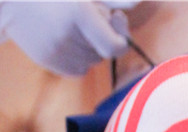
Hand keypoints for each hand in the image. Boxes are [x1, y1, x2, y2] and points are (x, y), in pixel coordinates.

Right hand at [0, 1, 131, 74]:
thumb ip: (111, 0)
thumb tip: (139, 2)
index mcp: (79, 14)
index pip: (116, 47)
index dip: (121, 39)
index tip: (116, 20)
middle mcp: (69, 36)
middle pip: (103, 54)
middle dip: (102, 38)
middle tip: (86, 16)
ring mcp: (57, 52)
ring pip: (91, 61)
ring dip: (89, 47)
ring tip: (70, 24)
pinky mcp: (49, 62)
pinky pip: (77, 68)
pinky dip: (76, 56)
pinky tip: (62, 36)